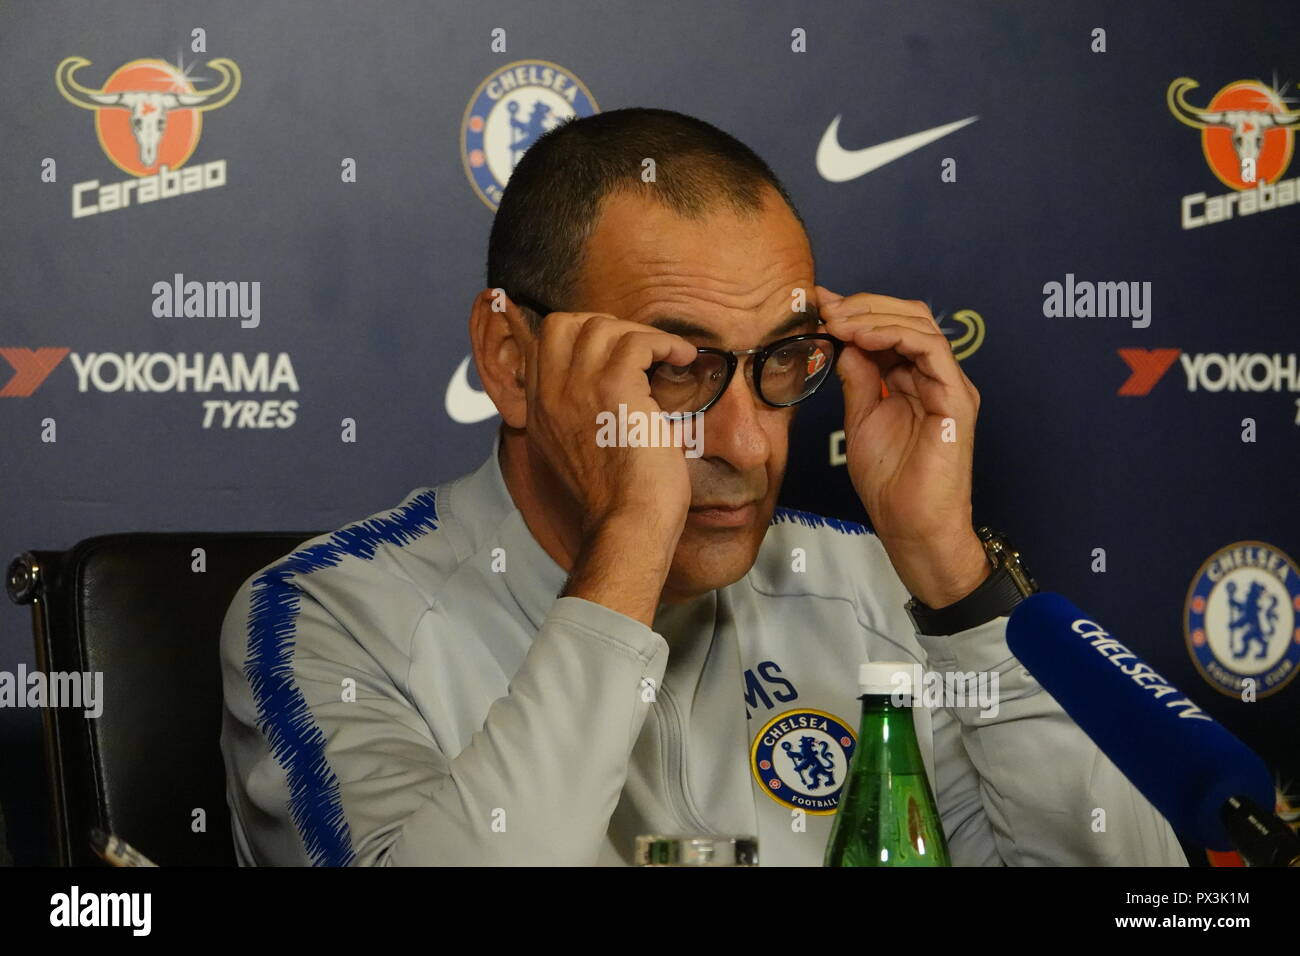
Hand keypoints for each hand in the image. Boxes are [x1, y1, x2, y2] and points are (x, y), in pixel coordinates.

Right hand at [502, 301, 698, 565]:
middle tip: (642, 350)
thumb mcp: (580, 451)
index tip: (618, 352)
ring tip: (667, 355)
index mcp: (538, 408)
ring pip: (603, 326)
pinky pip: (637, 340)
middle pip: (566, 322)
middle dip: (608, 326)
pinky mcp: (613, 389)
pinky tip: (683, 359)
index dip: (584, 334)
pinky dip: (666, 344)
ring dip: (641, 334)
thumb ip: (577, 414)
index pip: (545, 341)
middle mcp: (549, 394)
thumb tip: (609, 384)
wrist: (628, 525)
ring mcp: (577, 389)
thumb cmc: (619, 497)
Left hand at [815, 287, 988, 607]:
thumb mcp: (861, 418)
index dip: (856, 310)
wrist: (910, 525)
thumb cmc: (889, 482)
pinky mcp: (957, 399)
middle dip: (864, 306)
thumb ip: (857, 378)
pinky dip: (896, 336)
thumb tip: (844, 340)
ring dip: (875, 317)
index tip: (819, 303)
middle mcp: (936, 376)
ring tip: (840, 322)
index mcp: (914, 379)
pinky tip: (863, 339)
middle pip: (909, 316)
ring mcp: (950, 385)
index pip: (892, 327)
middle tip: (827, 308)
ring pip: (920, 325)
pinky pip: (930, 350)